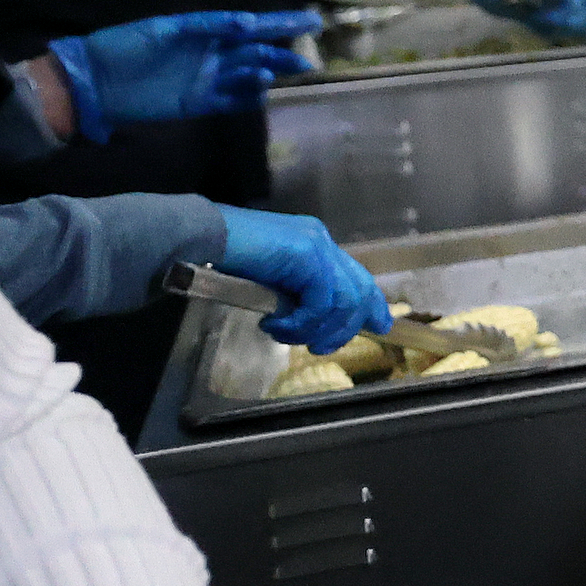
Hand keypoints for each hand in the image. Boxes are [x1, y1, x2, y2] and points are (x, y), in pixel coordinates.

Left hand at [48, 10, 320, 140]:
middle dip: (281, 53)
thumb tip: (246, 23)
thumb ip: (205, 26)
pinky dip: (248, 97)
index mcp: (204, 30)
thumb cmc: (124, 47)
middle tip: (306, 60)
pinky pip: (230, 100)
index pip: (250, 24)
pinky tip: (262, 94)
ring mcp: (205, 79)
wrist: (92, 83)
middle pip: (255, 51)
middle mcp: (211, 53)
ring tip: (274, 73)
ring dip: (264, 73)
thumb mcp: (163, 30)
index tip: (310, 19)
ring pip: (247, 75)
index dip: (281, 22)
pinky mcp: (197, 103)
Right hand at [213, 207, 387, 349]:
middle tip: (319, 347)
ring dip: (314, 329)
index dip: (372, 304)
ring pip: (342, 302)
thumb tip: (313, 322)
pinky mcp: (306, 255)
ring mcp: (317, 246)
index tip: (381, 327)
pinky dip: (299, 322)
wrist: (204, 238)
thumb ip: (295, 293)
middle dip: (346, 327)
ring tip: (285, 336)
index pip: (357, 277)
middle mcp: (323, 241)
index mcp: (317, 245)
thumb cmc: (228, 260)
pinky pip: (319, 302)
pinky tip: (274, 325)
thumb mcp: (272, 282)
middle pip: (358, 291)